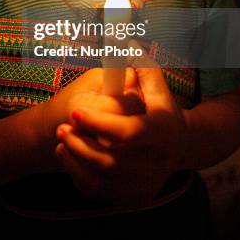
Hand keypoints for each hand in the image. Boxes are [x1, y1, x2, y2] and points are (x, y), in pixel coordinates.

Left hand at [55, 64, 187, 207]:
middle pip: (112, 160)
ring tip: (61, 138)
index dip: (99, 123)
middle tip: (62, 127)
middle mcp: (157, 161)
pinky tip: (66, 155)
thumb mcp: (157, 87)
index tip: (75, 111)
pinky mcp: (134, 197)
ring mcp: (146, 182)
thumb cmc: (159, 110)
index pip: (127, 132)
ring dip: (76, 158)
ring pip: (103, 178)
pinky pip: (100, 191)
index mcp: (162, 130)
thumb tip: (128, 43)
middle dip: (81, 144)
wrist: (177, 147)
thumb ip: (144, 67)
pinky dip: (79, 175)